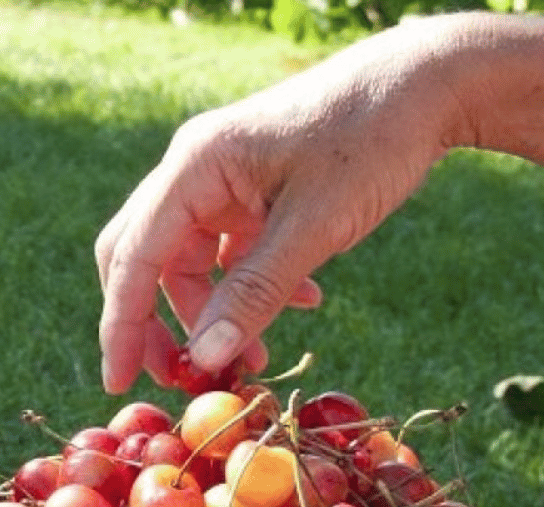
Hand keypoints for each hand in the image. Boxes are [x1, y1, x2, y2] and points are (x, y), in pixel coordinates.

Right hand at [93, 17, 470, 392]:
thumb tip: (205, 359)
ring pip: (188, 262)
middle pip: (142, 258)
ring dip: (213, 314)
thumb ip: (255, 293)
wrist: (426, 85)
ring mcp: (221, 181)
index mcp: (193, 165)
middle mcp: (194, 171)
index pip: (133, 256)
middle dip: (155, 323)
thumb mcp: (314, 225)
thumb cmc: (371, 140)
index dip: (121, 325)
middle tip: (180, 379)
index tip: (117, 383)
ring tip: (256, 359)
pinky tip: (303, 303)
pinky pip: (229, 253)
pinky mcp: (251, 191)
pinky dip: (250, 288)